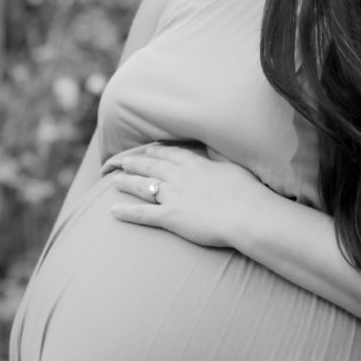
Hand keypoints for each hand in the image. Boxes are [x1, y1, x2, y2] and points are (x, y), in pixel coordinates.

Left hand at [106, 143, 268, 247]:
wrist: (247, 215)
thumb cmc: (247, 192)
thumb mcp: (234, 166)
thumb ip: (219, 156)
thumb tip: (212, 144)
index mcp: (196, 164)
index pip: (170, 155)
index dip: (157, 152)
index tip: (148, 150)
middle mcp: (180, 177)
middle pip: (151, 166)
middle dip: (135, 163)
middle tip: (121, 161)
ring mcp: (173, 196)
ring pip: (143, 186)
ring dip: (127, 182)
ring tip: (113, 181)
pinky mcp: (170, 217)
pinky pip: (143, 214)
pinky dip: (127, 212)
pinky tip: (113, 211)